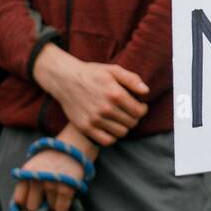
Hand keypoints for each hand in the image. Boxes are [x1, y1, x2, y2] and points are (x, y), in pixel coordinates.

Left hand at [12, 125, 97, 210]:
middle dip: (41, 203)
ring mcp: (51, 184)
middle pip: (33, 206)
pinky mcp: (67, 189)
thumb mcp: (38, 160)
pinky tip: (69, 192)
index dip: (28, 200)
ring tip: (63, 184)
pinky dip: (65, 204)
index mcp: (26, 171)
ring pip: (50, 207)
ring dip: (56, 200)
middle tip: (49, 194)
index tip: (35, 198)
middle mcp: (36, 179)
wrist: (78, 139)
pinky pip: (61, 209)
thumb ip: (31, 178)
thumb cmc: (58, 150)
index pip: (19, 200)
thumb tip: (28, 203)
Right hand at [33, 44, 148, 146]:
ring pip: (121, 133)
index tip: (139, 106)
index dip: (142, 109)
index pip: (139, 111)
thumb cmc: (92, 73)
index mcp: (115, 94)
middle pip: (131, 123)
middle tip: (128, 112)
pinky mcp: (86, 128)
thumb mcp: (113, 70)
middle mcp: (106, 108)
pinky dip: (112, 136)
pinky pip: (107, 140)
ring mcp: (95, 120)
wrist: (65, 79)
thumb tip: (146, 92)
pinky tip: (111, 127)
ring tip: (120, 118)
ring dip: (124, 126)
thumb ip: (132, 79)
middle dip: (134, 117)